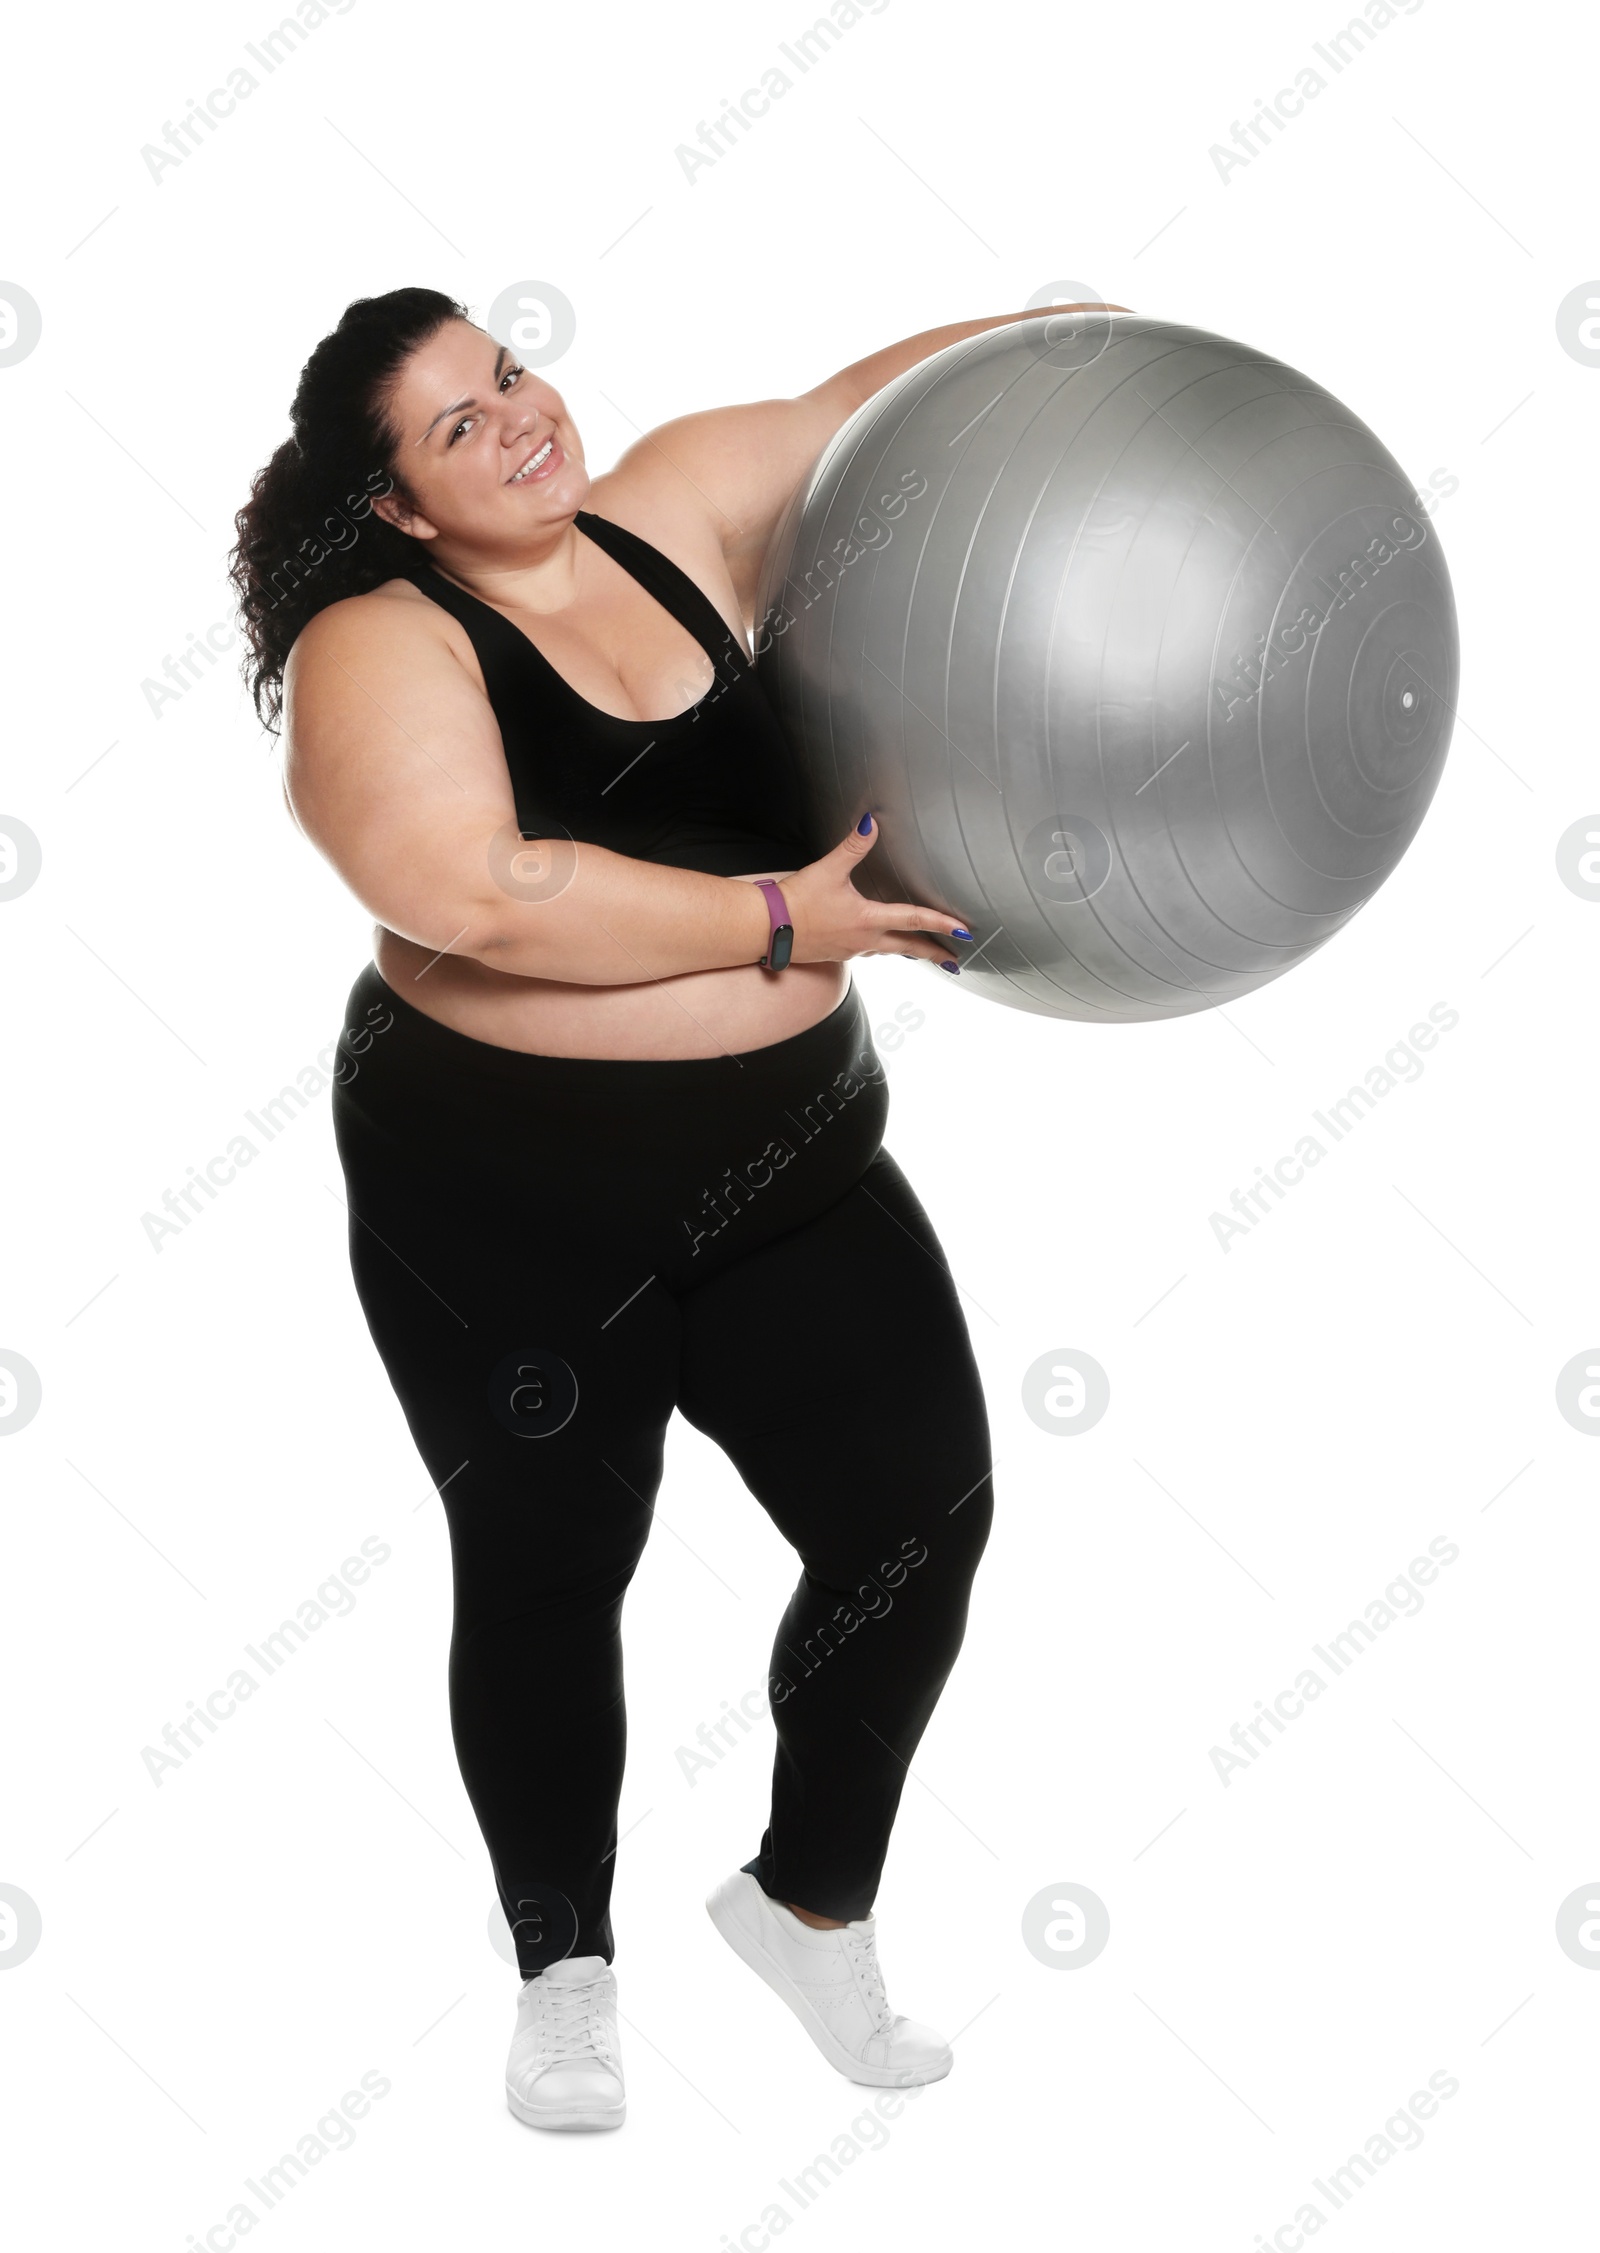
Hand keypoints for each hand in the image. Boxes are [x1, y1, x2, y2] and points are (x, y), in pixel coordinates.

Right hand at [775, 815, 971, 968]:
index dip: (941, 924)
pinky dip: (882, 950)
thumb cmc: (796, 902)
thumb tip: (871, 822)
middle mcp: (864, 940)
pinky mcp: (837, 954)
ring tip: (924, 954)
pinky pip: (868, 954)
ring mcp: (851, 950)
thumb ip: (853, 846)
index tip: (964, 933)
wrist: (767, 929)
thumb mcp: (828, 869)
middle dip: (934, 953)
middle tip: (954, 961)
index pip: (913, 920)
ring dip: (909, 952)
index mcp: (867, 920)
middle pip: (908, 948)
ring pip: (889, 952)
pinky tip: (879, 946)